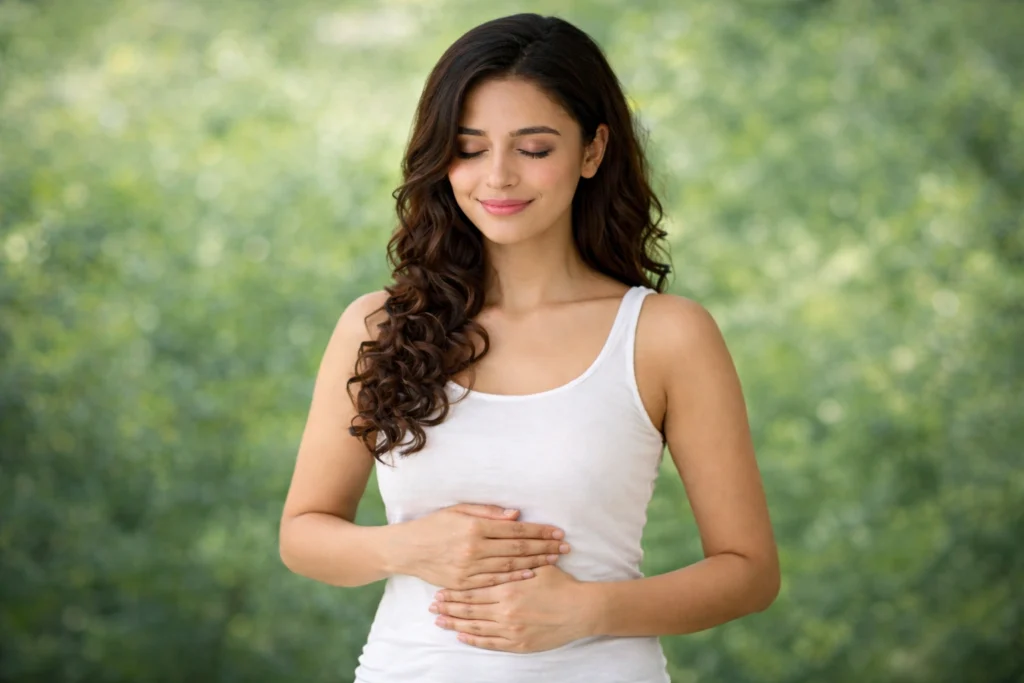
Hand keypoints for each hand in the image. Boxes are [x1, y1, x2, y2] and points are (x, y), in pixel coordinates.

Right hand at [391, 504, 570, 589]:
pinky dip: (514, 578)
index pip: (515, 529)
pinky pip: (495, 581)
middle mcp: (474, 548)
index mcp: (475, 527)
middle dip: (544, 547)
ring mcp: (470, 568)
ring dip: (535, 562)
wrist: (406, 550)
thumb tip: (516, 515)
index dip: (539, 531)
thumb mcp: (458, 510)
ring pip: (510, 566)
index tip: (557, 532)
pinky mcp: (464, 583)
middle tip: (565, 547)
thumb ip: (488, 512)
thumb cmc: (433, 525)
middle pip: (518, 548)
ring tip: (554, 560)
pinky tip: (530, 574)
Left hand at [429, 564, 594, 652]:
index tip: (439, 589)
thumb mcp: (540, 565)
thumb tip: (509, 533)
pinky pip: (489, 643)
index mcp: (509, 588)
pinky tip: (462, 636)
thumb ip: (520, 552)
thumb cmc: (562, 585)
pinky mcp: (517, 644)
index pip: (474, 589)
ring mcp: (511, 629)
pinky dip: (473, 640)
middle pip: (470, 608)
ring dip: (455, 624)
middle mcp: (506, 610)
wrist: (582, 611)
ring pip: (476, 627)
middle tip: (432, 606)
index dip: (455, 590)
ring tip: (439, 621)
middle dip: (449, 607)